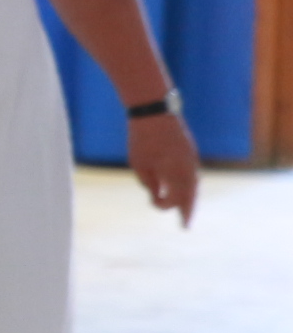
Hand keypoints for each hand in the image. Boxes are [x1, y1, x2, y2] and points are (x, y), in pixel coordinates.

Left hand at [129, 110, 198, 225]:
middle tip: (185, 223)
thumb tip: (157, 193)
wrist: (153, 110)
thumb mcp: (139, 164)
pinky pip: (191, 171)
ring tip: (184, 207)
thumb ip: (149, 182)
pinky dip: (187, 182)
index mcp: (177, 173)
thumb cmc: (142, 139)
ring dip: (188, 196)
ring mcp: (191, 157)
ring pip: (193, 182)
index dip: (170, 208)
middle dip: (187, 209)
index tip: (161, 210)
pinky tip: (180, 186)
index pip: (176, 199)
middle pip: (190, 194)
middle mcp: (189, 167)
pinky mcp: (188, 149)